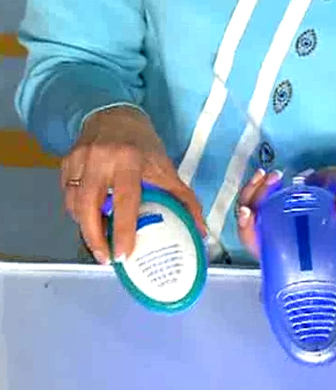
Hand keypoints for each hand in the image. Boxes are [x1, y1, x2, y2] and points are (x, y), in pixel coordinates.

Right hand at [61, 106, 206, 264]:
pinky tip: (90, 224)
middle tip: (106, 259)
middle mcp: (99, 159)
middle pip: (88, 205)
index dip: (124, 230)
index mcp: (129, 160)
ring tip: (99, 246)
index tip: (124, 254)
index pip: (125, 200)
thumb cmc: (145, 147)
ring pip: (74, 203)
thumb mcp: (167, 169)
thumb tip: (201, 231)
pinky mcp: (65, 162)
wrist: (115, 115)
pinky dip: (77, 213)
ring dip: (85, 228)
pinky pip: (67, 195)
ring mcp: (79, 159)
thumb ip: (185, 200)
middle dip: (94, 237)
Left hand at [236, 163, 335, 259]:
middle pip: (250, 226)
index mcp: (296, 248)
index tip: (248, 214)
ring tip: (272, 175)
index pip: (262, 248)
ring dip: (254, 191)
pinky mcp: (279, 205)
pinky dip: (260, 186)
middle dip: (251, 201)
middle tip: (266, 181)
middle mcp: (282, 237)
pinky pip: (259, 200)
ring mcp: (279, 220)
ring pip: (251, 211)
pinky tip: (268, 174)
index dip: (249, 234)